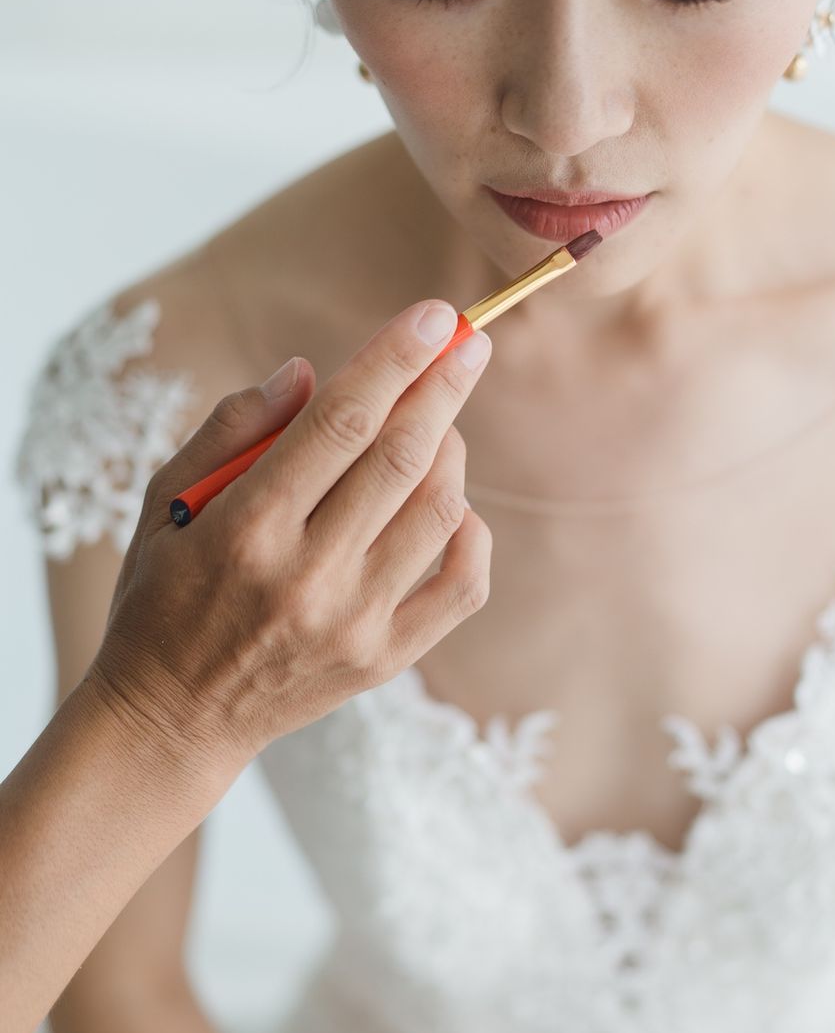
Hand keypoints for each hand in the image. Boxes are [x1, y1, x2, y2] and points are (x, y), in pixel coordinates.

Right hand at [85, 299, 492, 780]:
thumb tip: (308, 372)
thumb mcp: (166, 502)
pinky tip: (454, 507)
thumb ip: (233, 429)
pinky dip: (472, 535)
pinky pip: (462, 587)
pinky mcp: (386, 659)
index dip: (393, 361)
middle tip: (469, 343)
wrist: (175, 716)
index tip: (433, 316)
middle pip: (401, 459)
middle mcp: (308, 577)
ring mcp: (356, 624)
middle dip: (442, 387)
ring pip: (438, 513)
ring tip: (440, 424)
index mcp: (247, 529)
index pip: (340, 424)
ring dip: (451, 452)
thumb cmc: (164, 597)